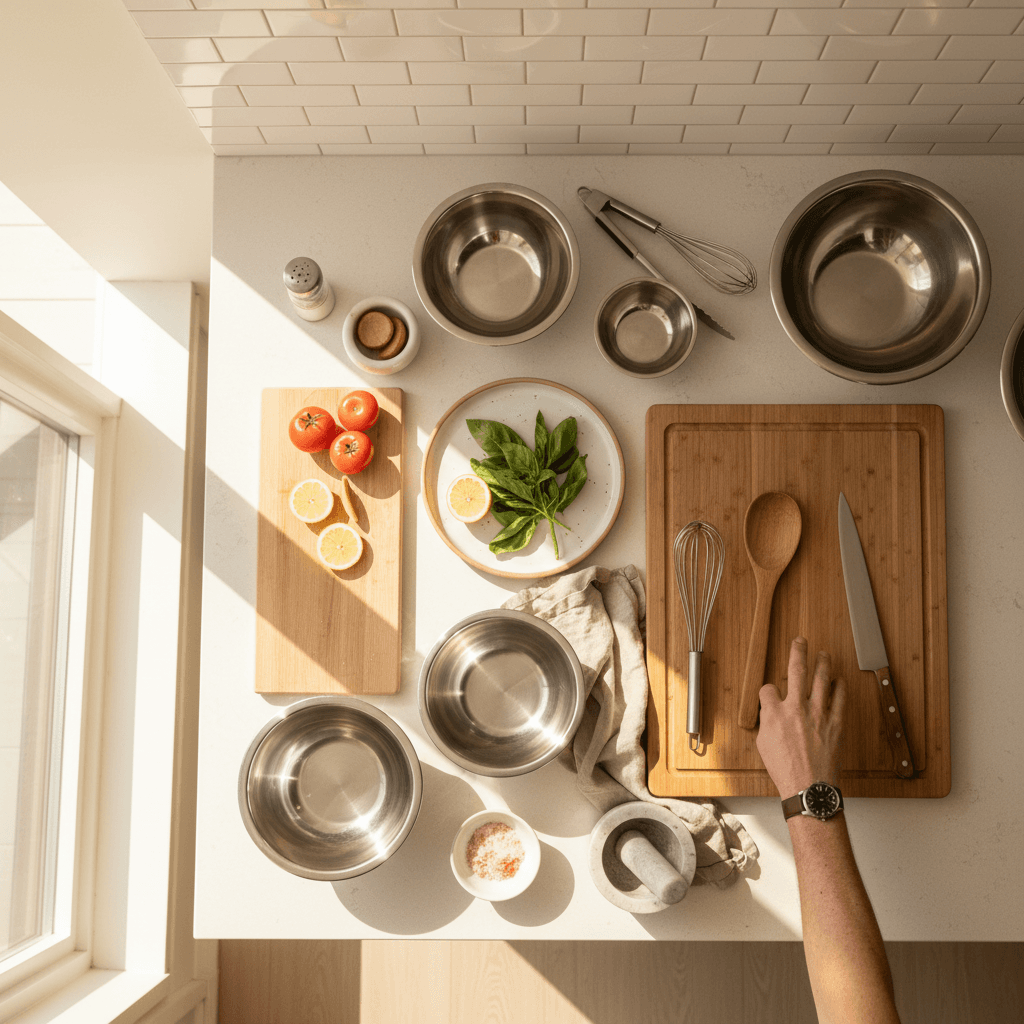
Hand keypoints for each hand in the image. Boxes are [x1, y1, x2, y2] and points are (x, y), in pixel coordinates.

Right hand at [756, 637, 845, 797]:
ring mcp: (817, 715)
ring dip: (822, 664)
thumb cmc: (785, 771)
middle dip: (798, 652)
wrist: (809, 787)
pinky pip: (839, 699)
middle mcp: (796, 709)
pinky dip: (840, 687)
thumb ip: (766, 723)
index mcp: (774, 714)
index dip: (767, 691)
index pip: (768, 689)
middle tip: (800, 641)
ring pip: (821, 680)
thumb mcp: (763, 746)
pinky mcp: (835, 724)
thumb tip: (769, 715)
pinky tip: (840, 681)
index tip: (770, 694)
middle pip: (796, 671)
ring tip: (823, 654)